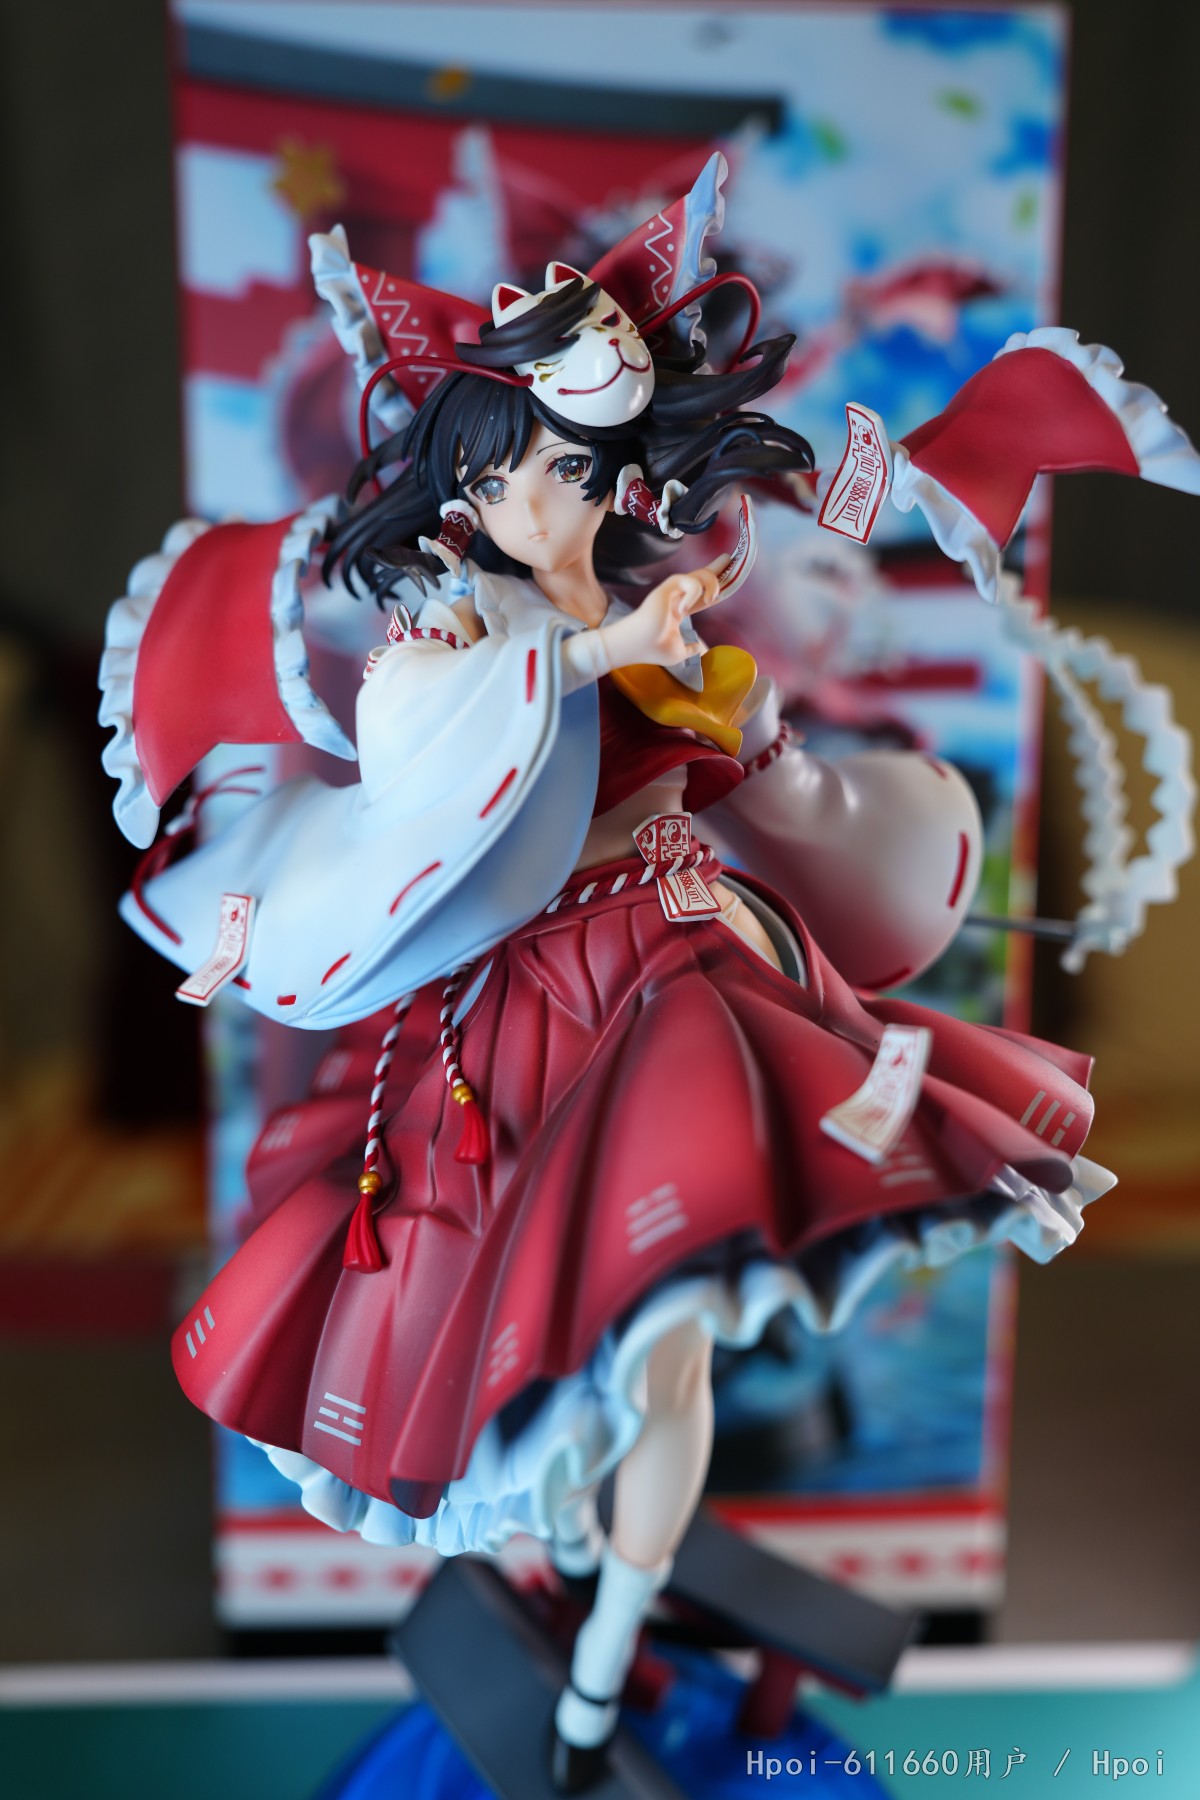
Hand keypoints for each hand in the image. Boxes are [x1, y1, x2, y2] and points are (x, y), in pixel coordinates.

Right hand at [603, 556, 730, 670]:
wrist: (637, 646)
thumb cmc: (652, 649)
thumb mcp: (678, 653)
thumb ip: (690, 649)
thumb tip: (698, 650)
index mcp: (678, 611)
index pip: (699, 595)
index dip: (711, 590)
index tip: (722, 589)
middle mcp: (675, 598)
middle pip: (698, 577)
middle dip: (715, 568)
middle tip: (728, 558)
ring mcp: (671, 592)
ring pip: (697, 576)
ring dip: (711, 584)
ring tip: (712, 599)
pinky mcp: (667, 587)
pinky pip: (689, 581)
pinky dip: (693, 593)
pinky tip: (683, 608)